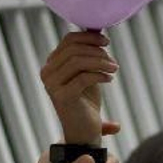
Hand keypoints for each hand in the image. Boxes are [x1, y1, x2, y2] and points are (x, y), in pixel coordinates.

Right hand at [41, 32, 122, 146]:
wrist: (84, 132)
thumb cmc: (87, 102)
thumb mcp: (87, 73)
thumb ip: (88, 55)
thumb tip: (97, 30)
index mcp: (52, 64)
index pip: (69, 41)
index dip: (89, 38)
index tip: (106, 43)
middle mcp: (47, 72)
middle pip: (74, 49)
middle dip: (97, 51)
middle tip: (113, 61)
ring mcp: (52, 85)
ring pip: (78, 61)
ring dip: (101, 62)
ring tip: (114, 69)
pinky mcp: (62, 96)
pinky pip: (84, 77)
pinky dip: (100, 75)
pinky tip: (110, 79)